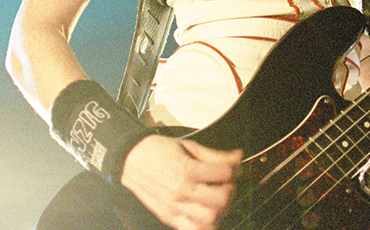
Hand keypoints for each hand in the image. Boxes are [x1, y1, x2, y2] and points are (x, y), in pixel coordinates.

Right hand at [120, 135, 241, 229]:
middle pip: (221, 199)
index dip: (236, 170)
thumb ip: (215, 155)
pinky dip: (205, 226)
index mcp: (188, 170)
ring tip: (217, 200)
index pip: (224, 174)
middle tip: (227, 184)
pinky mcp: (168, 217)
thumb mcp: (189, 147)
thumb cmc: (159, 151)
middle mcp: (182, 191)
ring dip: (220, 210)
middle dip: (230, 191)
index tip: (236, 169)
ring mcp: (174, 207)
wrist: (131, 159)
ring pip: (210, 219)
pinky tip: (207, 214)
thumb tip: (238, 156)